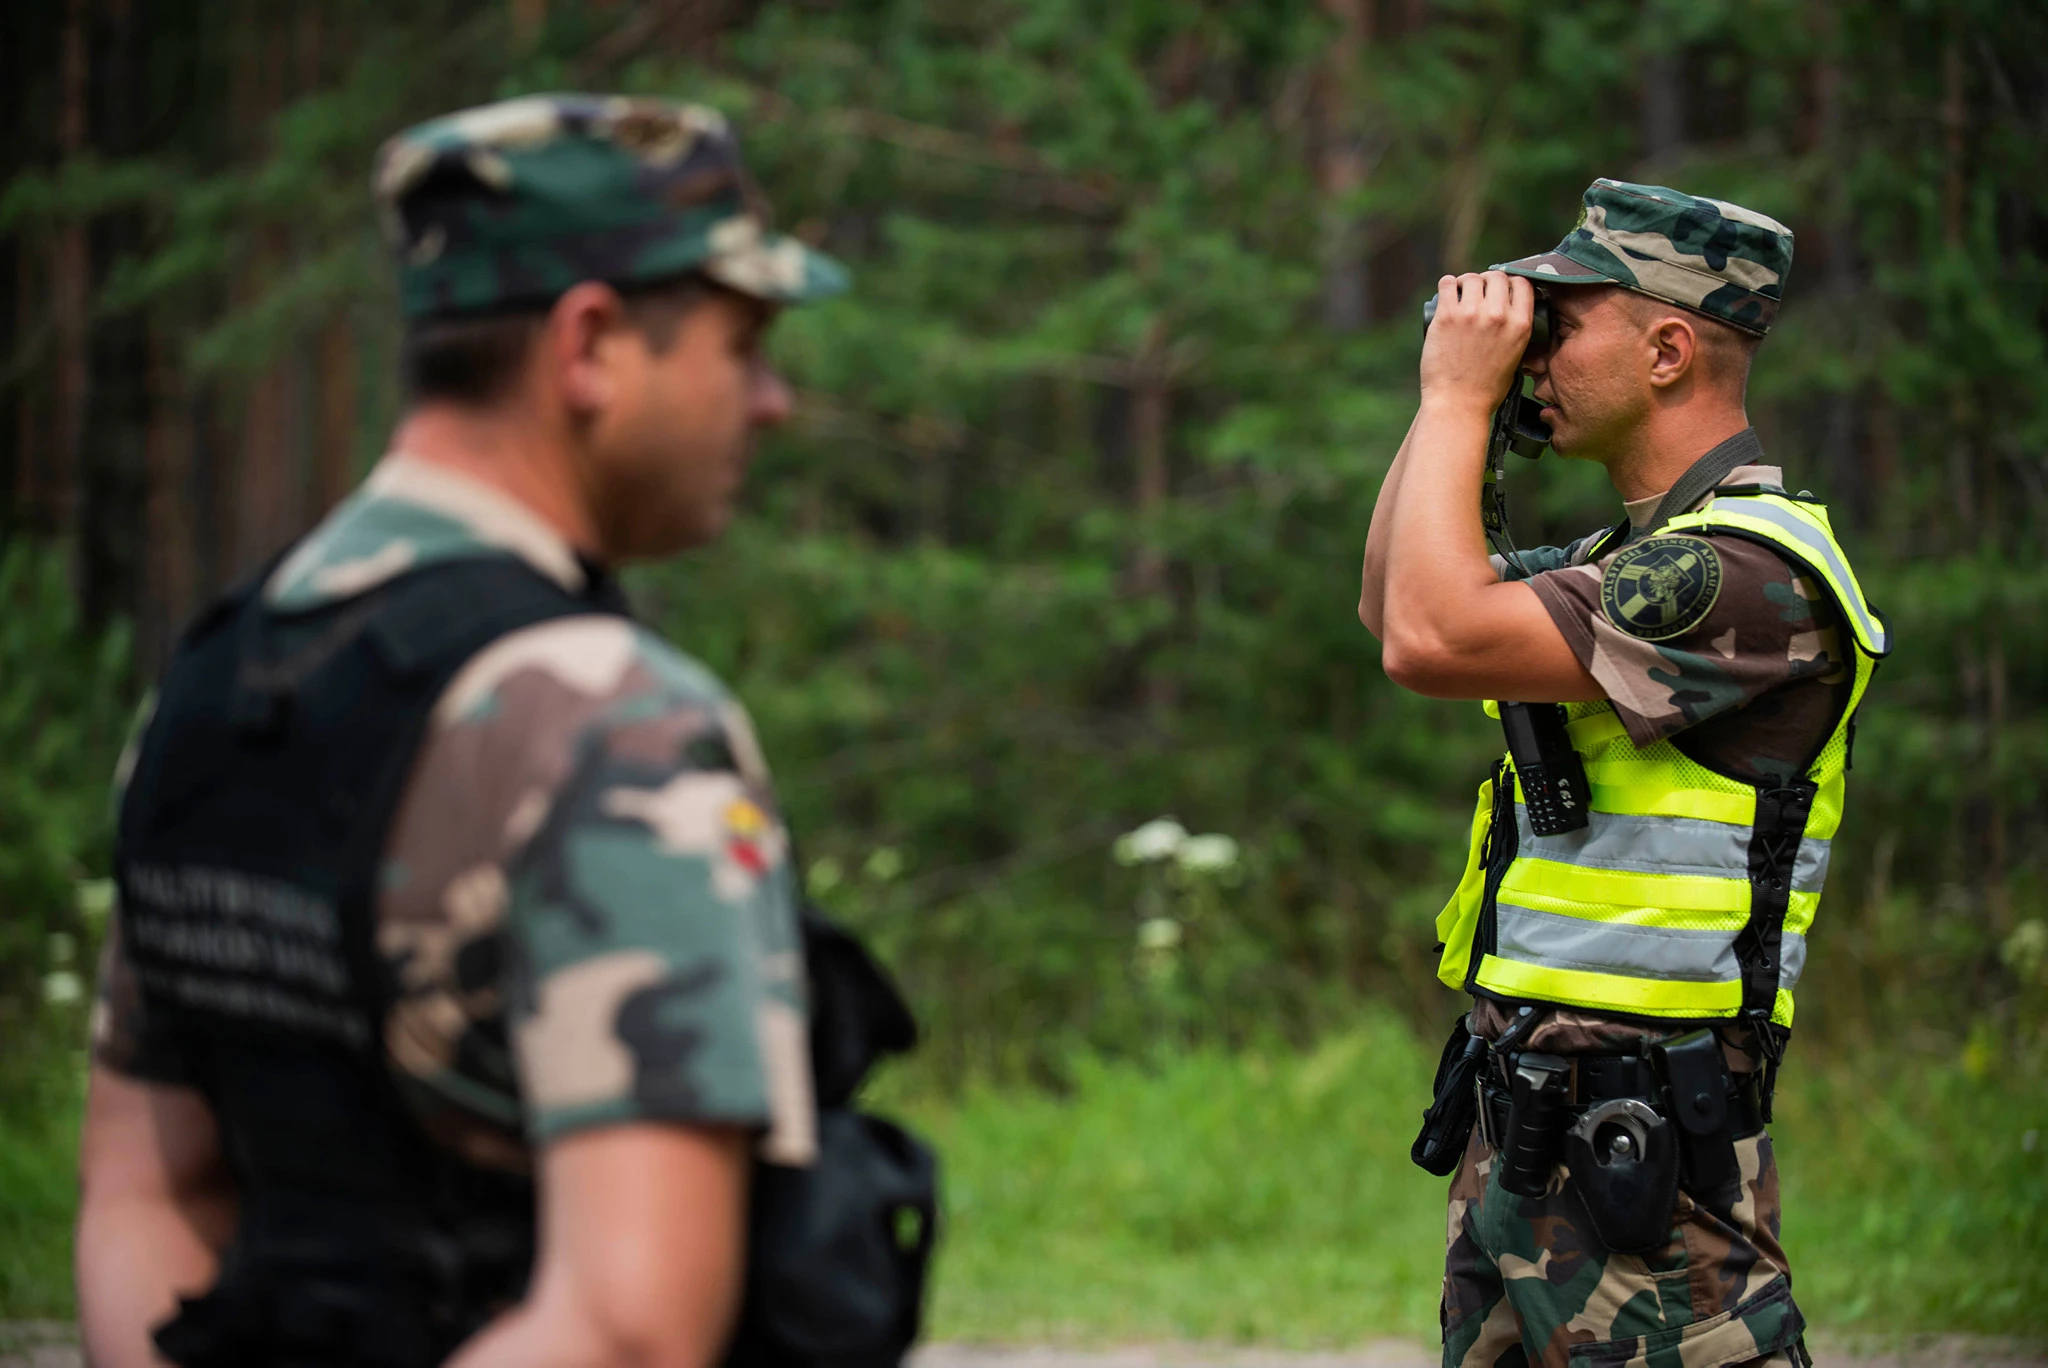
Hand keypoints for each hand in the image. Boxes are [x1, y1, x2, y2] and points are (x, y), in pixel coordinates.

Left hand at [1419, 270, 1533, 416]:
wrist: (1458, 404)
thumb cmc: (1486, 389)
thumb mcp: (1516, 358)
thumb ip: (1516, 333)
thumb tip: (1511, 315)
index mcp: (1520, 325)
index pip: (1522, 283)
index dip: (1512, 283)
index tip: (1502, 290)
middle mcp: (1498, 315)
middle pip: (1497, 276)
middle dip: (1489, 281)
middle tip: (1479, 292)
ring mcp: (1471, 313)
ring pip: (1472, 277)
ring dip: (1467, 282)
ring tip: (1462, 293)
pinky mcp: (1446, 316)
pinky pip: (1447, 284)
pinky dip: (1447, 284)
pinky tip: (1448, 291)